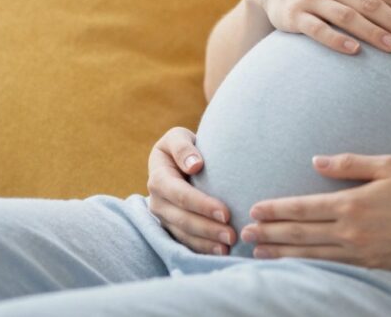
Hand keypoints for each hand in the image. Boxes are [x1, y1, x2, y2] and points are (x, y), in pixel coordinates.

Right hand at [147, 126, 236, 254]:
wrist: (179, 159)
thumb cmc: (183, 146)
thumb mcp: (178, 137)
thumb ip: (183, 147)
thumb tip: (194, 166)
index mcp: (158, 178)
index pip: (180, 195)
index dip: (202, 205)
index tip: (226, 213)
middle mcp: (157, 201)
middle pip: (182, 219)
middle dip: (208, 229)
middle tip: (233, 235)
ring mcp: (163, 218)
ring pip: (184, 234)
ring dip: (206, 243)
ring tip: (228, 249)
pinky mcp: (171, 228)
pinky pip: (185, 242)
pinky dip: (202, 249)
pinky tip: (220, 253)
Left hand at [241, 154, 390, 272]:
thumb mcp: (390, 164)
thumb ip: (350, 164)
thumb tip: (315, 162)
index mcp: (353, 204)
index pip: (304, 208)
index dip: (277, 209)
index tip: (256, 208)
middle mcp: (352, 232)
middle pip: (301, 234)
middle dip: (271, 233)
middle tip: (245, 233)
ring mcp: (362, 255)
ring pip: (312, 256)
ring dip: (283, 254)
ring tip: (260, 252)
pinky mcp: (374, 269)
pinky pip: (334, 270)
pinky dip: (310, 268)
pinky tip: (298, 267)